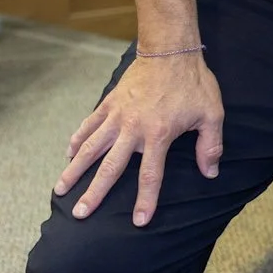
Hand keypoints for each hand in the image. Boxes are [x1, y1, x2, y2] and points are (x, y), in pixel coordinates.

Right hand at [55, 52, 223, 225]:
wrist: (170, 50)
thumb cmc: (193, 83)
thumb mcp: (212, 113)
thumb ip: (210, 145)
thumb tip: (210, 173)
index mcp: (159, 134)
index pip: (150, 175)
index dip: (146, 200)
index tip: (138, 222)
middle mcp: (133, 128)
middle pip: (110, 167)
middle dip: (95, 193)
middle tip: (80, 214)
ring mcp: (117, 115)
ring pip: (91, 147)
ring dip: (75, 169)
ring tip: (60, 189)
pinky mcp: (109, 102)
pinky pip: (89, 124)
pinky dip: (78, 139)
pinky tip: (68, 153)